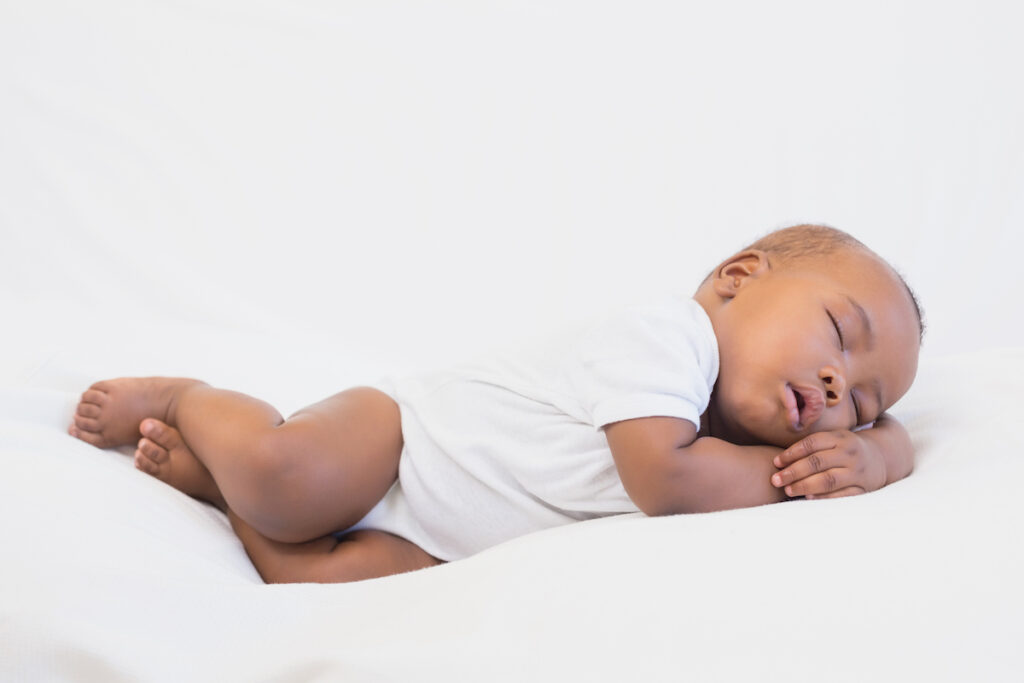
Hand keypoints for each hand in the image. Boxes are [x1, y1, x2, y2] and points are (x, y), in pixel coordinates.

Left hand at [769, 430, 886, 499]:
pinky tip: (808, 498)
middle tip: (776, 480)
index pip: (812, 443)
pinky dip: (824, 497)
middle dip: (793, 472)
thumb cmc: (844, 449)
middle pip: (817, 462)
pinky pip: (841, 495)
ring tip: (788, 490)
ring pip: (828, 480)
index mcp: (840, 437)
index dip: (791, 453)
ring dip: (805, 486)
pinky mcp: (863, 488)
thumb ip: (812, 445)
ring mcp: (857, 472)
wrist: (880, 458)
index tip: (776, 462)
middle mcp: (850, 454)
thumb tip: (779, 460)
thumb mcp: (833, 438)